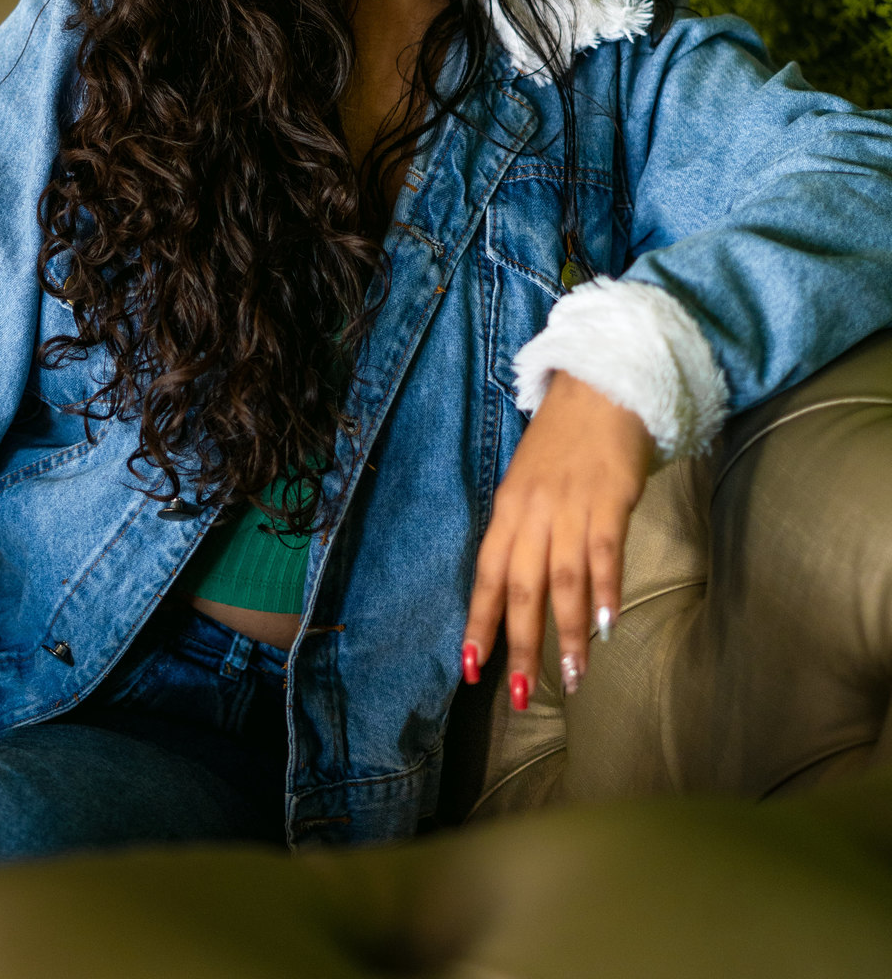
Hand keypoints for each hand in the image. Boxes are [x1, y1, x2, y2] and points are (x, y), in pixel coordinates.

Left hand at [462, 369, 654, 705]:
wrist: (602, 384)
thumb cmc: (565, 439)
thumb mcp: (529, 482)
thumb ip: (526, 530)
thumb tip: (525, 588)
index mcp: (508, 508)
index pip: (487, 574)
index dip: (480, 622)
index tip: (470, 669)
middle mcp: (533, 511)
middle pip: (522, 587)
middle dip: (520, 646)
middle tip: (521, 695)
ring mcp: (572, 505)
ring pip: (564, 580)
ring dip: (567, 634)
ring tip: (574, 679)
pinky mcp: (610, 498)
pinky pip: (604, 553)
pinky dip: (605, 591)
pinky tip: (607, 626)